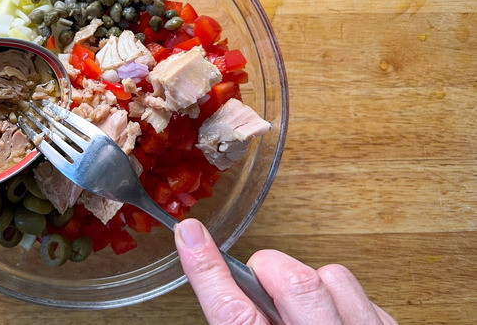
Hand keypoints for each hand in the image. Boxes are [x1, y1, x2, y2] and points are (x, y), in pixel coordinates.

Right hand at [175, 218, 396, 324]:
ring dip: (310, 282)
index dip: (206, 270)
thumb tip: (224, 290)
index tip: (190, 237)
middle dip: (267, 270)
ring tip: (301, 308)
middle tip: (258, 282)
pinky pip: (364, 295)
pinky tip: (331, 321)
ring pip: (333, 277)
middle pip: (294, 283)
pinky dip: (342, 299)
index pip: (232, 314)